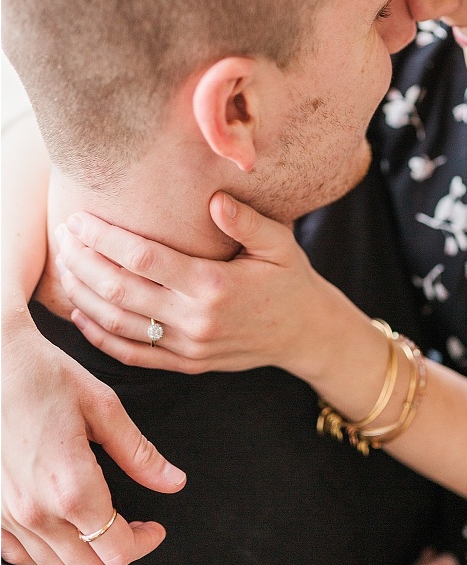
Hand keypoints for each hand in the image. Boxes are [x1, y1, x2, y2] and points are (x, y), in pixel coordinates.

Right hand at [2, 310, 184, 564]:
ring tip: (92, 521)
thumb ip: (139, 455)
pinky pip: (15, 554)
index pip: (118, 551)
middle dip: (117, 551)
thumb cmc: (41, 374)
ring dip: (80, 551)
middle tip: (129, 524)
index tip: (153, 528)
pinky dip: (40, 550)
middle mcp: (37, 511)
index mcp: (73, 489)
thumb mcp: (102, 408)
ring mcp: (6, 514)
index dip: (145, 544)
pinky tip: (55, 525)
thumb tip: (174, 483)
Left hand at [53, 196, 324, 375]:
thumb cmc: (290, 279)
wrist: (306, 334)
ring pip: (119, 324)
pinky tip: (80, 314)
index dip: (104, 238)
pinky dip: (101, 337)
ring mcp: (189, 347)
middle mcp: (196, 320)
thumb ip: (246, 220)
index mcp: (214, 286)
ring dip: (84, 296)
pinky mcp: (187, 364)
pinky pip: (134, 355)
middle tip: (61, 238)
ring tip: (63, 268)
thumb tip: (213, 200)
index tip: (79, 219)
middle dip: (83, 263)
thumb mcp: (279, 243)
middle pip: (120, 291)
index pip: (143, 259)